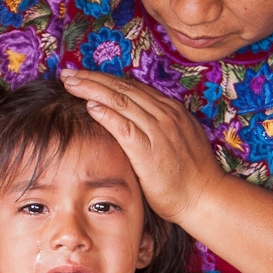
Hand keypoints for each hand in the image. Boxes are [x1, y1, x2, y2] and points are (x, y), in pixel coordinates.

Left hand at [61, 69, 222, 224]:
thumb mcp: (176, 142)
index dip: (104, 79)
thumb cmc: (188, 177)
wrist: (205, 199)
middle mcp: (165, 115)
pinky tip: (88, 106)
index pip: (132, 87)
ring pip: (120, 101)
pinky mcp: (150, 151)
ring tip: (70, 83)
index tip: (83, 75)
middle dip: (92, 78)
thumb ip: (156, 128)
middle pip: (122, 88)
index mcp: (170, 111)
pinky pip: (124, 127)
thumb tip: (134, 123)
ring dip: (91, 89)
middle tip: (68, 73)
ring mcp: (158, 131)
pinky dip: (106, 114)